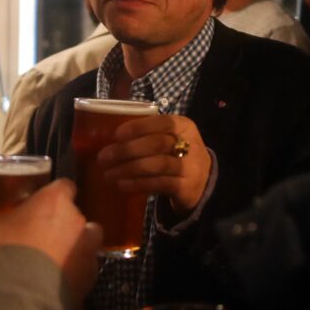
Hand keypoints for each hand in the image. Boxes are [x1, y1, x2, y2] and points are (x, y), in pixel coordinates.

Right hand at [0, 179, 102, 302]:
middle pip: (74, 213)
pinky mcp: (91, 275)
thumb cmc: (3, 251)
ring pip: (86, 239)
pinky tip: (57, 278)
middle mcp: (77, 218)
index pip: (64, 186)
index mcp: (54, 200)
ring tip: (53, 257)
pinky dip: (76, 270)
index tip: (40, 203)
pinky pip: (86, 267)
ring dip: (74, 244)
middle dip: (61, 222)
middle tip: (39, 235)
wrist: (22, 295)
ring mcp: (88, 247)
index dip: (53, 194)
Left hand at [97, 115, 211, 214]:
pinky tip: (122, 185)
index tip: (116, 135)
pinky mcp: (185, 187)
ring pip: (156, 165)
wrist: (205, 181)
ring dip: (128, 169)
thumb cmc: (177, 154)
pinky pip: (158, 184)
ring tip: (108, 174)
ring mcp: (189, 167)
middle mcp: (190, 144)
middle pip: (156, 144)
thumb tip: (112, 139)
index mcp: (184, 126)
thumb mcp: (171, 138)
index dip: (138, 127)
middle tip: (104, 157)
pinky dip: (138, 184)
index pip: (162, 122)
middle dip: (126, 150)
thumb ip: (149, 134)